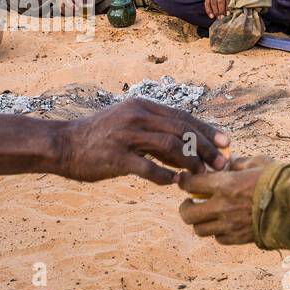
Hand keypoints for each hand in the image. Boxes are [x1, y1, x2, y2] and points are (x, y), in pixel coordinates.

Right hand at [55, 98, 229, 184]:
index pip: (183, 116)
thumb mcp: (127, 124)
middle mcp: (136, 116)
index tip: (225, 143)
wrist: (63, 145)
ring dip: (190, 162)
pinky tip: (173, 183)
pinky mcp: (116, 157)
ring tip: (200, 175)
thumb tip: (185, 146)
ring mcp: (126, 135)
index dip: (207, 130)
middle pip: (181, 129)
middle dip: (205, 147)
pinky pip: (148, 168)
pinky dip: (165, 176)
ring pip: (170, 146)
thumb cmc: (98, 137)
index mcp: (141, 106)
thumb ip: (154, 131)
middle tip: (221, 163)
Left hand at [177, 155, 274, 244]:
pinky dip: (217, 232)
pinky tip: (224, 223)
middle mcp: (223, 207)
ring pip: (200, 230)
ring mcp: (230, 226)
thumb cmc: (281, 180)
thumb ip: (238, 162)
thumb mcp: (258, 162)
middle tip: (190, 202)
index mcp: (225, 185)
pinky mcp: (240, 239)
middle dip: (185, 207)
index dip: (184, 181)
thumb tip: (226, 162)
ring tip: (206, 214)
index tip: (185, 180)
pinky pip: (219, 239)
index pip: (190, 184)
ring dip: (200, 221)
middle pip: (188, 214)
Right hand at [205, 0, 234, 19]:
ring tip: (218, 18)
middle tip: (223, 18)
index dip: (228, 6)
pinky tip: (211, 16)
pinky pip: (207, 2)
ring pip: (213, 2)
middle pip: (220, 0)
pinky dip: (208, 10)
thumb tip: (236, 9)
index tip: (228, 14)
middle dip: (221, 10)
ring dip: (215, 11)